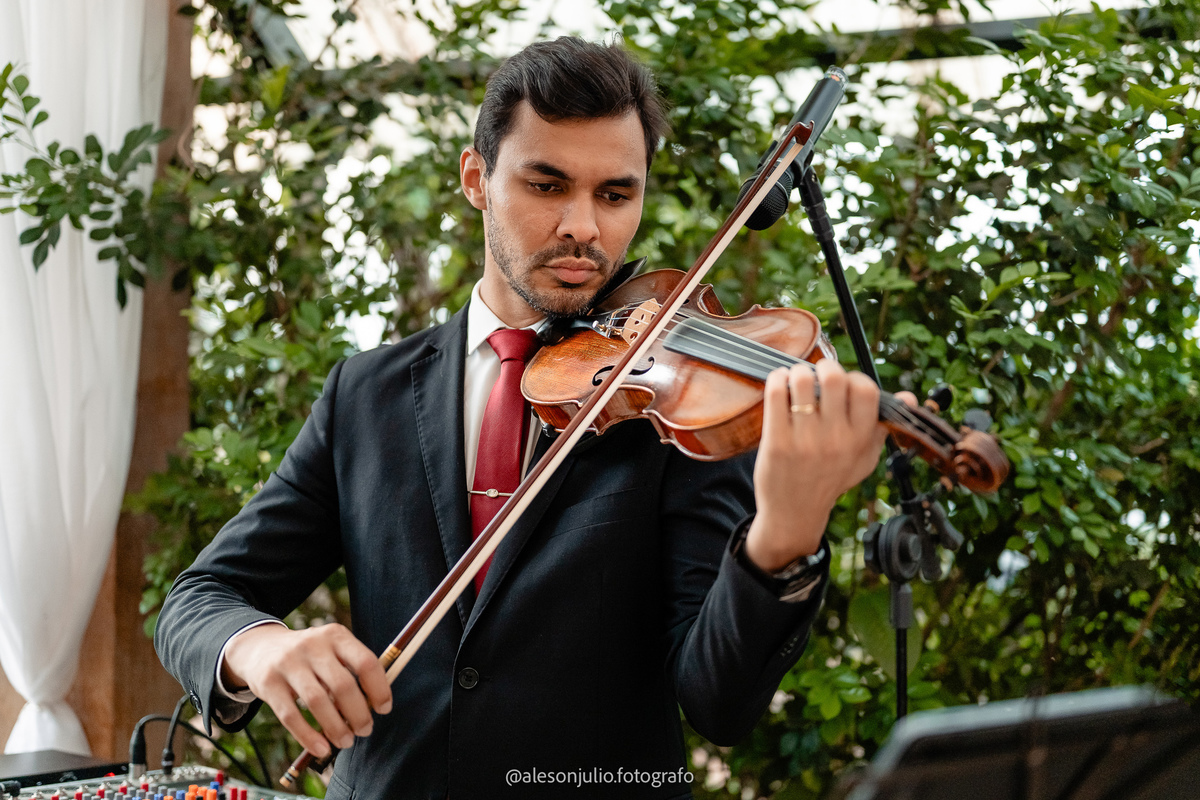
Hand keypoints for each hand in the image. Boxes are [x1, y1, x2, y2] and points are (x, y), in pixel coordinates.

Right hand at [222, 623, 391, 758]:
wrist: (259, 647)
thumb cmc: (309, 656)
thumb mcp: (331, 650)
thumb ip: (351, 671)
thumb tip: (373, 707)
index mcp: (336, 636)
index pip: (366, 662)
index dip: (379, 688)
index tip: (384, 709)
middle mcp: (313, 645)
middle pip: (343, 685)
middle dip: (358, 714)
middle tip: (365, 730)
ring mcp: (288, 662)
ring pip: (318, 701)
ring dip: (336, 728)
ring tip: (346, 742)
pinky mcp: (268, 682)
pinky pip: (290, 715)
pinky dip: (308, 736)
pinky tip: (322, 748)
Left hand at [745, 359, 915, 571]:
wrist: (795, 512)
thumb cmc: (831, 479)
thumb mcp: (865, 458)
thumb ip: (883, 427)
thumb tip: (909, 396)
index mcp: (860, 438)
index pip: (866, 390)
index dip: (854, 377)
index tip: (844, 384)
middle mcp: (835, 438)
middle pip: (834, 377)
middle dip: (824, 367)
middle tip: (818, 376)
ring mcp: (805, 439)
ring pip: (802, 380)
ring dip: (797, 373)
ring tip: (796, 381)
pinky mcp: (777, 441)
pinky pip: (775, 393)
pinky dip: (776, 380)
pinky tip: (779, 385)